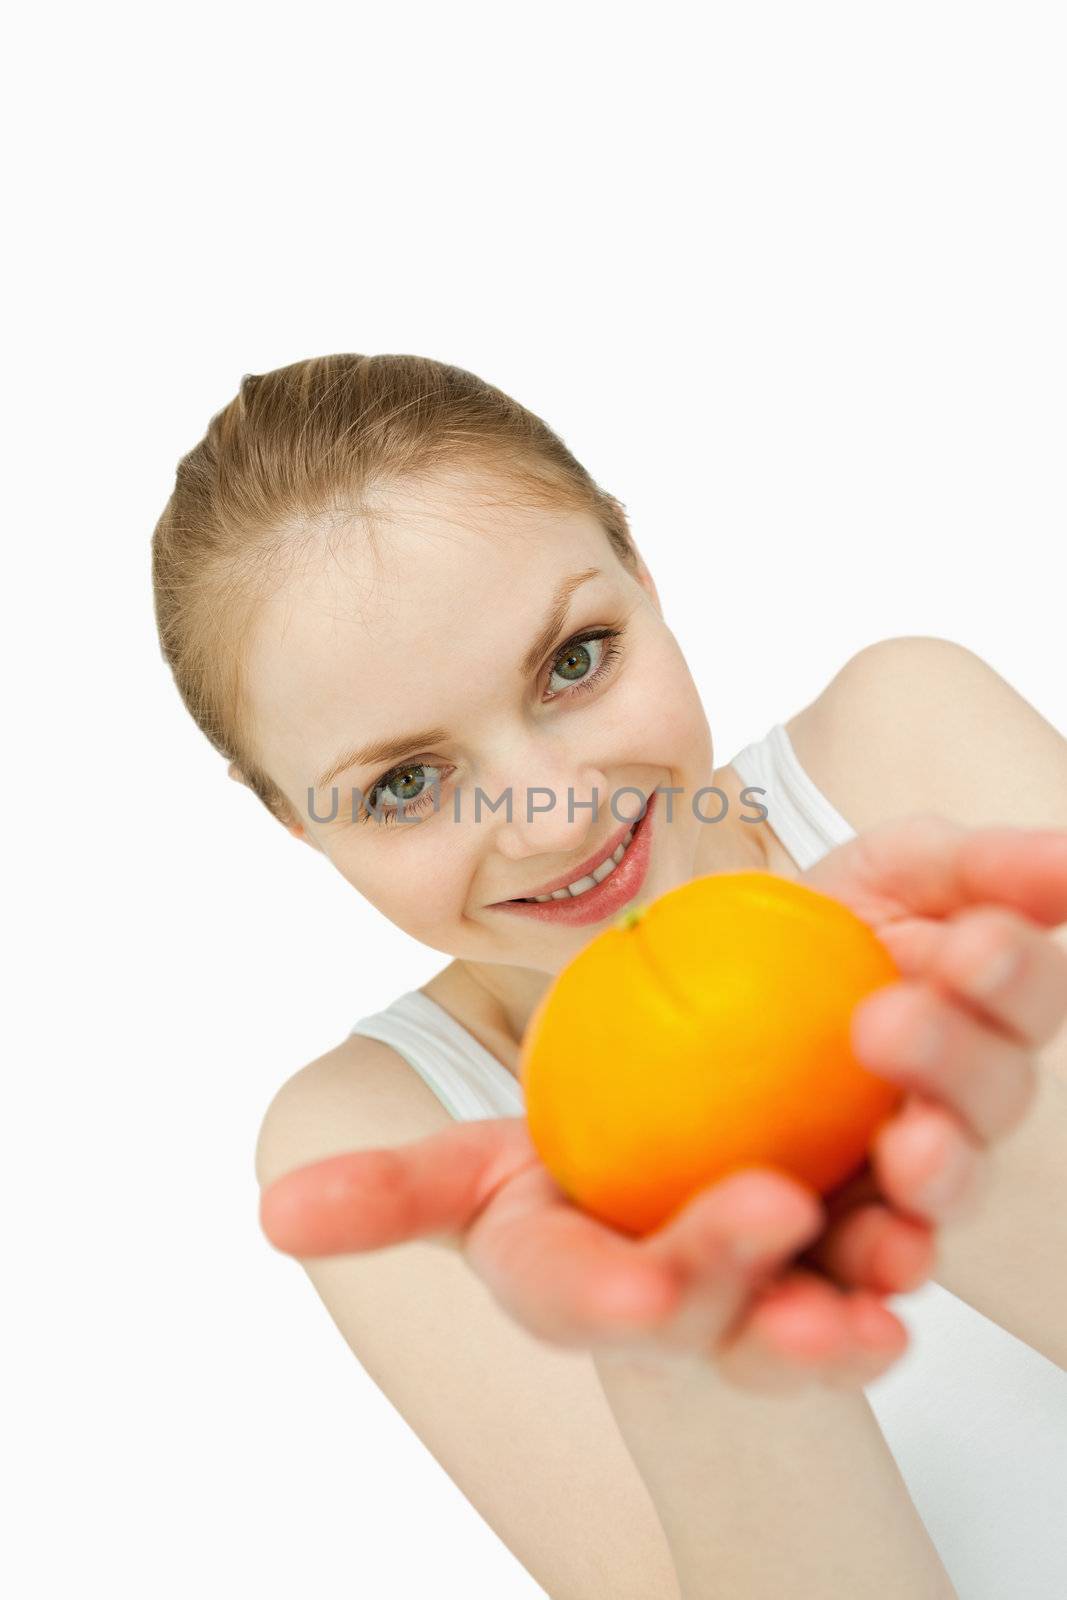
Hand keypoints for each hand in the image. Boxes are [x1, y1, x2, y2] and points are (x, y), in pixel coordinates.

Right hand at [259, 1110, 905, 1393]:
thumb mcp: (472, 1180)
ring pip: (804, 1311)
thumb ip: (388, 1199)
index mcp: (575, 1290)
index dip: (603, 1295)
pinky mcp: (834, 1269)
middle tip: (769, 1208)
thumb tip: (269, 1213)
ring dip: (845, 1294)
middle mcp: (673, 1313)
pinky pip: (875, 1270)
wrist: (654, 1193)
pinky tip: (924, 1226)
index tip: (636, 1286)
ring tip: (885, 1255)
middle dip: (730, 1271)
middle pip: (702, 1303)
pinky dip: (902, 1254)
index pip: (576, 1298)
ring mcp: (761, 1300)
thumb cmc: (560, 1195)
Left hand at [793, 813, 1066, 1300]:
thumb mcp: (887, 875)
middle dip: (953, 1063)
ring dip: (935, 1177)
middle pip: (991, 1098)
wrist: (693, 1011)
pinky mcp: (834, 1247)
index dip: (1008, 975)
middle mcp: (958, 1105)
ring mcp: (902, 1181)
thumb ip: (980, 865)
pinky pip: (856, 1280)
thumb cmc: (810, 937)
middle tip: (888, 1026)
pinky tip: (854, 1275)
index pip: (1023, 994)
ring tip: (907, 1157)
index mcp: (983, 1011)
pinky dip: (864, 1284)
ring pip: (941, 1194)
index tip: (971, 949)